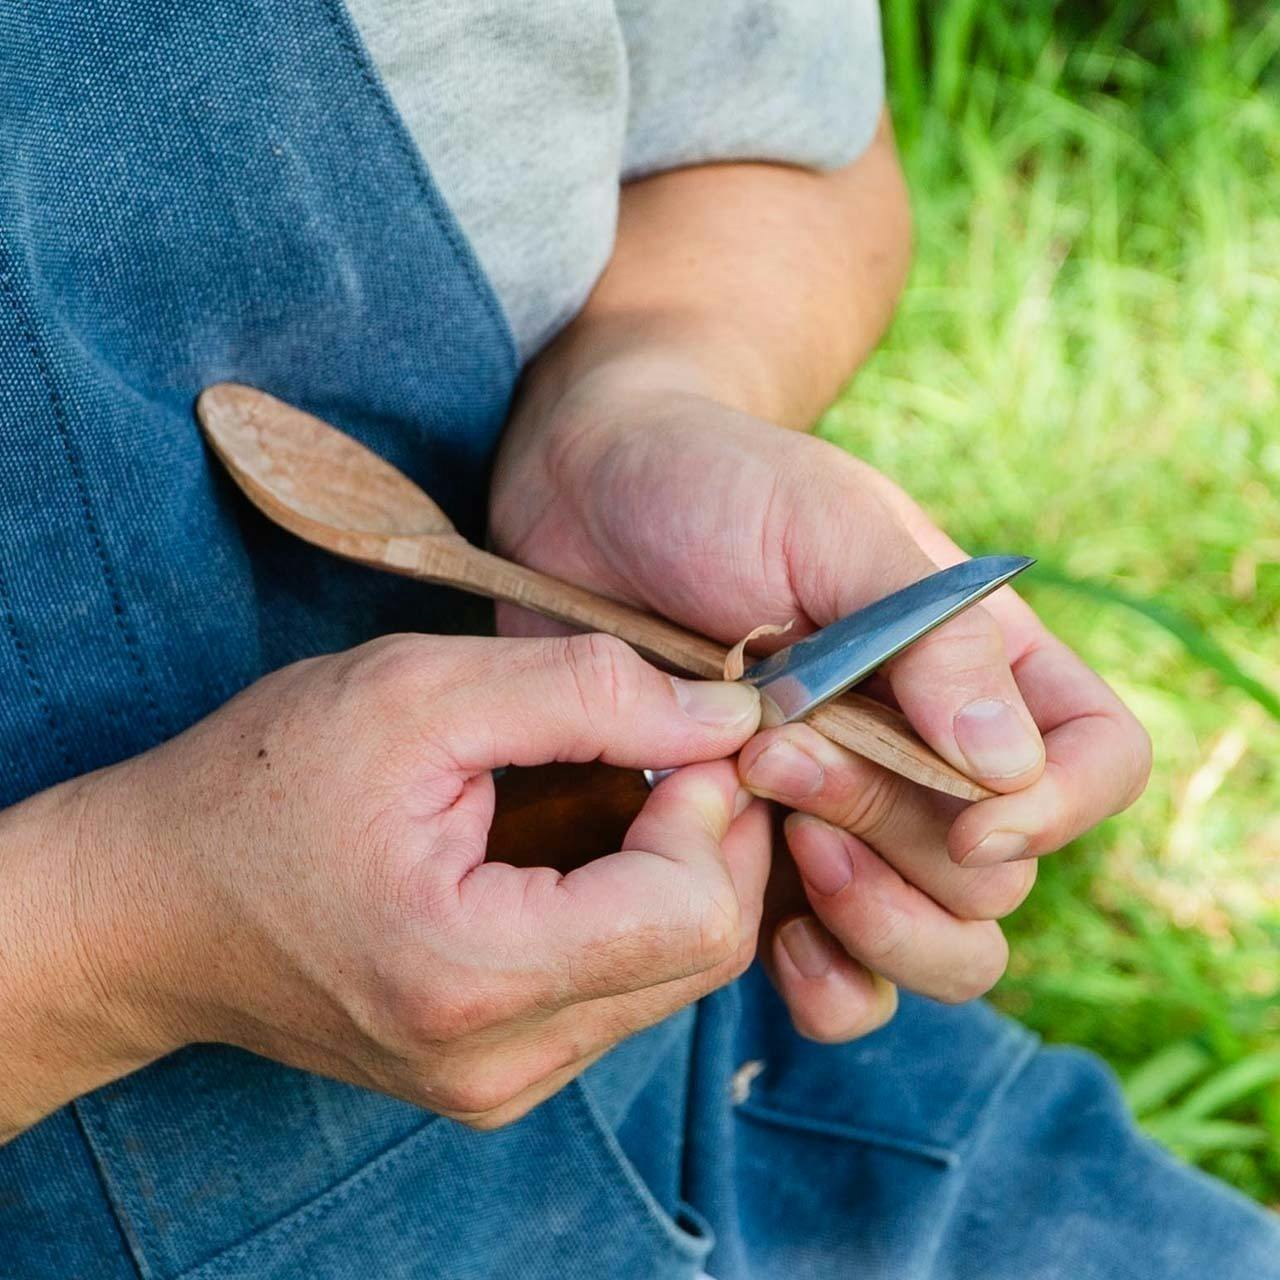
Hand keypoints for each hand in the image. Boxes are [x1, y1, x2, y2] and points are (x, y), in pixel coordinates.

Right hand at [19, 634, 767, 1133]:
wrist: (154, 905)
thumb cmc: (262, 785)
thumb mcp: (418, 693)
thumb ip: (589, 693)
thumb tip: (726, 714)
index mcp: (474, 972)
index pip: (694, 915)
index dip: (714, 809)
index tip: (680, 734)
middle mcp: (500, 1061)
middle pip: (705, 954)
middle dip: (717, 839)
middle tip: (675, 750)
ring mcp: (500, 1083)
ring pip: (676, 975)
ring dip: (679, 871)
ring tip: (622, 787)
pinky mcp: (497, 1077)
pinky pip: (624, 992)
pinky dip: (634, 910)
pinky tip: (585, 846)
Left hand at [491, 381, 1151, 1039]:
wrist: (589, 504)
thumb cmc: (718, 488)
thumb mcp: (829, 525)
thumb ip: (933, 636)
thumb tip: (1010, 771)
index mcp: (980, 665)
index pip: (1098, 761)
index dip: (1059, 808)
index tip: (969, 814)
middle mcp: (930, 757)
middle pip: (997, 875)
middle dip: (894, 835)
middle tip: (775, 753)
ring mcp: (850, 823)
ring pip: (939, 949)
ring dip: (869, 919)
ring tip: (764, 821)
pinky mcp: (765, 869)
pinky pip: (841, 983)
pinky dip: (822, 982)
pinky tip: (766, 932)